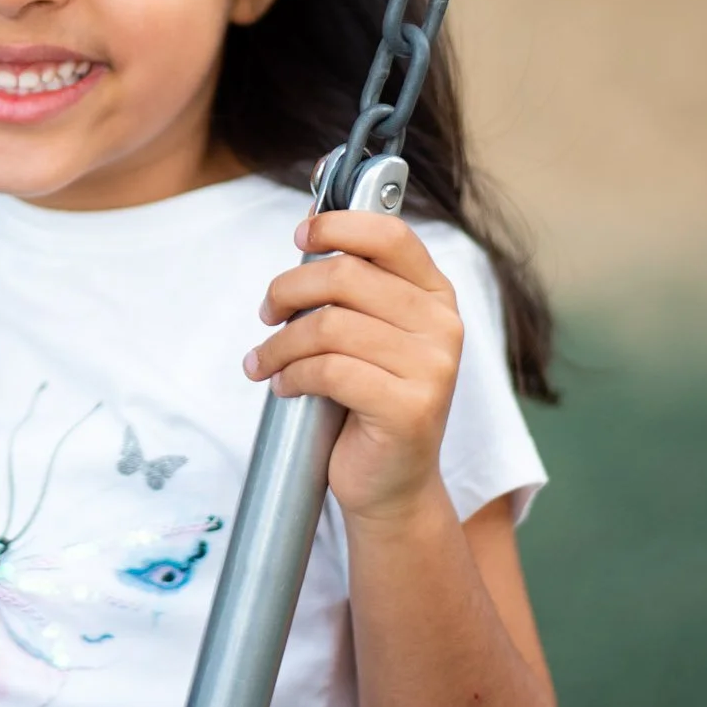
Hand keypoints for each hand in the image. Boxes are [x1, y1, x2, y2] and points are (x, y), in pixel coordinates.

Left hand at [243, 211, 463, 525]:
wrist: (392, 483)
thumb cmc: (368, 399)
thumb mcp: (365, 331)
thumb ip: (349, 283)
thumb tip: (310, 222)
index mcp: (435, 294)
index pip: (390, 235)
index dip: (338, 225)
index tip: (300, 235)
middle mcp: (443, 325)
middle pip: (345, 276)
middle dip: (288, 290)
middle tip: (266, 313)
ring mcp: (433, 367)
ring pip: (329, 326)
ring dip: (279, 344)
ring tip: (263, 361)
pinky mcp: (411, 407)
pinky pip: (329, 371)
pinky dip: (292, 375)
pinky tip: (283, 387)